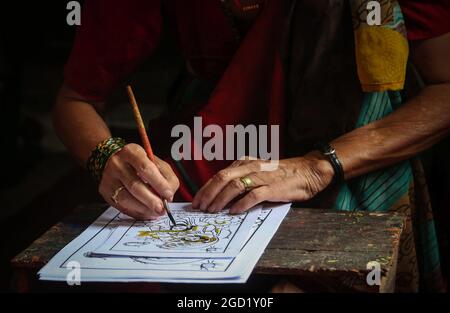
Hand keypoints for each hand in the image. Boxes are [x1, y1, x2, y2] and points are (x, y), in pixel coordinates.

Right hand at [98, 143, 179, 219]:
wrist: (112, 160)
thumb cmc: (138, 163)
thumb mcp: (155, 162)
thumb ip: (166, 176)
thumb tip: (168, 195)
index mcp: (132, 152)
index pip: (145, 168)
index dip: (159, 183)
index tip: (168, 194)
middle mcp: (117, 164)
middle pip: (134, 185)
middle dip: (151, 200)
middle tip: (162, 208)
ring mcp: (109, 178)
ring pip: (126, 198)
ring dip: (144, 208)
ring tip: (156, 212)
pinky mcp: (105, 191)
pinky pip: (121, 206)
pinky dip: (136, 212)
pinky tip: (146, 212)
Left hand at [192, 153, 334, 213]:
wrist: (306, 172)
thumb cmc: (280, 175)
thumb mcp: (256, 171)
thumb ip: (240, 179)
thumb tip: (220, 196)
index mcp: (244, 163)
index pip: (219, 175)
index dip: (205, 189)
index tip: (196, 201)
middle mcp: (250, 167)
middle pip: (222, 178)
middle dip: (208, 194)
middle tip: (200, 208)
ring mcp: (261, 177)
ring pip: (234, 186)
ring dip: (221, 200)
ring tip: (212, 211)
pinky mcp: (272, 188)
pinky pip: (253, 196)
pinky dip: (241, 204)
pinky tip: (233, 212)